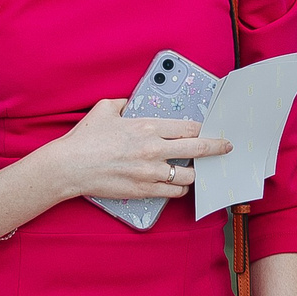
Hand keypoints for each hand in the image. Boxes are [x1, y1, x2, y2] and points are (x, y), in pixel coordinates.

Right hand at [42, 99, 231, 202]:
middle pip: (198, 149)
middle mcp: (154, 149)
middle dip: (217, 148)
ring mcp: (151, 172)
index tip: (210, 129)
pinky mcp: (144, 190)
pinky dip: (179, 189)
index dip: (203, 129)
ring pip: (188, 175)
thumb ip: (123, 103)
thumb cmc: (85, 138)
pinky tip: (179, 185)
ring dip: (194, 173)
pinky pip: (173, 192)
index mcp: (148, 126)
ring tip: (195, 170)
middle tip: (226, 148)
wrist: (70, 166)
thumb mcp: (105, 109)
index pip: (188, 127)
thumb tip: (131, 103)